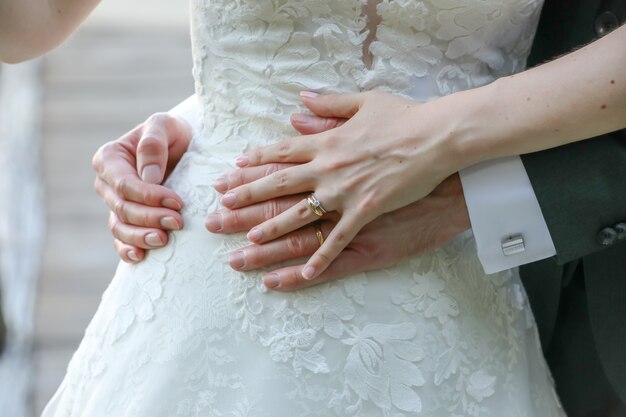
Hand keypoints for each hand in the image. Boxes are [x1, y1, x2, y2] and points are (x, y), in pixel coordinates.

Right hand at [92, 113, 190, 262]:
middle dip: (150, 218)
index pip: (124, 185)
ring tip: (164, 240)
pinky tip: (141, 256)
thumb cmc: (171, 132)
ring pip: (121, 227)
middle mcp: (107, 184)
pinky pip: (121, 240)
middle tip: (178, 222)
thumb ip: (153, 144)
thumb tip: (148, 176)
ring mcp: (115, 204)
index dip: (148, 197)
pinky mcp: (126, 220)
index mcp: (109, 159)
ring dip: (141, 237)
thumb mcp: (164, 125)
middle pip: (123, 208)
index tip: (176, 202)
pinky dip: (128, 250)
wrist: (183, 146)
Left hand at [222, 90, 458, 279]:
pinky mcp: (366, 212)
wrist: (437, 137)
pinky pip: (339, 240)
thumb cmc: (404, 117)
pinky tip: (303, 275)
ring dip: (272, 230)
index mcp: (327, 141)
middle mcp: (329, 167)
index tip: (231, 172)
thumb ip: (328, 103)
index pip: (281, 152)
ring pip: (300, 215)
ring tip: (247, 243)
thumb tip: (299, 100)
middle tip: (221, 210)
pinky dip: (321, 259)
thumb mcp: (364, 102)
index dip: (253, 163)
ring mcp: (346, 192)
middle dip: (247, 197)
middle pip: (279, 184)